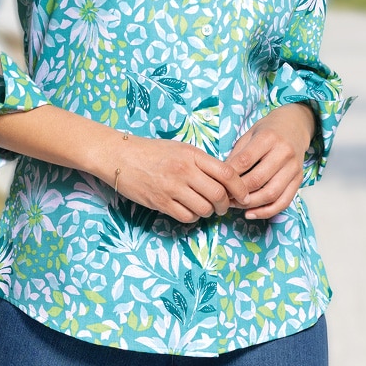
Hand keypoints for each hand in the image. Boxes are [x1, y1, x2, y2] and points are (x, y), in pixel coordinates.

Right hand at [115, 136, 249, 223]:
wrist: (121, 157)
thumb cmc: (152, 151)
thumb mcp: (180, 149)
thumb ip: (201, 162)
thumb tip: (225, 181)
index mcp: (192, 154)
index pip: (227, 173)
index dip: (240, 188)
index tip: (243, 195)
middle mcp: (184, 170)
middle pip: (218, 194)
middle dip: (225, 205)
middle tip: (224, 206)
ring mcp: (172, 187)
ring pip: (204, 208)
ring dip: (208, 211)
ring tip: (204, 207)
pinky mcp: (161, 202)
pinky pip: (187, 217)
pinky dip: (192, 216)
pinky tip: (188, 210)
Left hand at [224, 104, 314, 219]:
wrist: (295, 126)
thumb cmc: (269, 130)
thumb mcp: (250, 134)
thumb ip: (237, 153)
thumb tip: (222, 175)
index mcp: (268, 138)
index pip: (245, 161)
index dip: (230, 175)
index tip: (218, 183)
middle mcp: (283, 152)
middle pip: (257, 179)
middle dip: (238, 192)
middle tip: (225, 197)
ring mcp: (294, 167)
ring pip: (271, 194)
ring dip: (251, 204)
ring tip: (236, 205)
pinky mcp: (299, 179)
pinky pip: (284, 202)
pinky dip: (267, 211)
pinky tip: (251, 213)